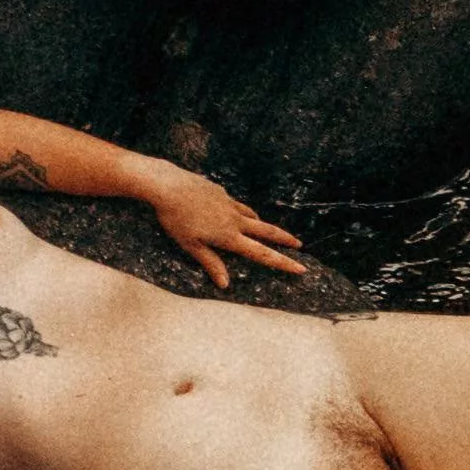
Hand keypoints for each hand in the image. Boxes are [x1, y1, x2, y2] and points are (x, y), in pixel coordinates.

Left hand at [147, 165, 308, 284]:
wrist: (168, 185)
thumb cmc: (175, 219)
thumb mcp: (191, 245)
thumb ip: (210, 263)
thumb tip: (225, 284)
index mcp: (229, 236)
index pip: (261, 253)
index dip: (282, 262)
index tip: (301, 267)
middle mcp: (234, 219)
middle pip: (266, 230)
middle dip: (284, 238)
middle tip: (299, 245)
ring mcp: (228, 203)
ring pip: (252, 215)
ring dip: (262, 224)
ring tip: (265, 229)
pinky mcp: (220, 191)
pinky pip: (236, 204)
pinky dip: (241, 211)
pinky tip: (231, 212)